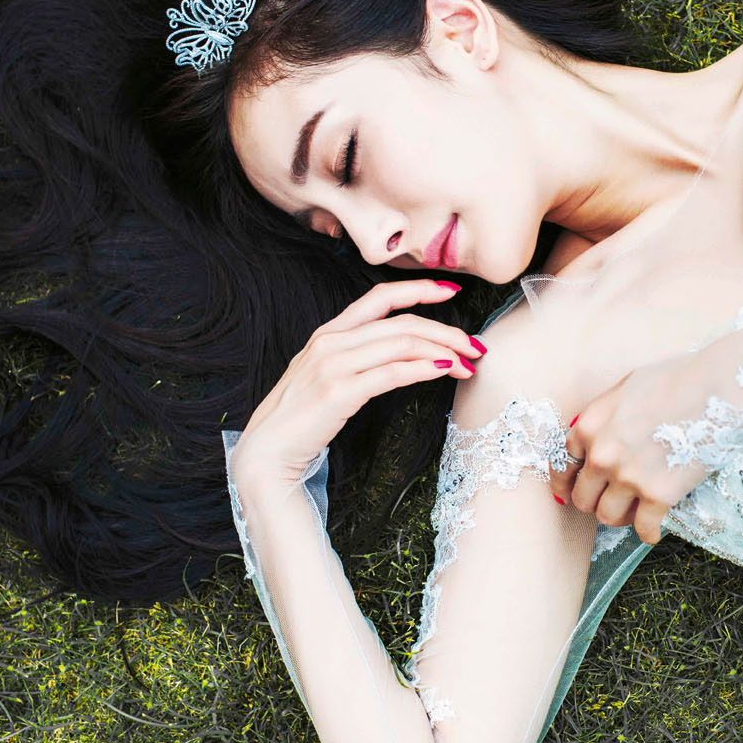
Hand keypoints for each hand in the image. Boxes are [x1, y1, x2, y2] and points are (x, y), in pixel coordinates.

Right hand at [229, 279, 484, 487]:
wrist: (267, 453)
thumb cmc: (301, 418)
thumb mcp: (326, 376)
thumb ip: (356, 357)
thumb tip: (403, 353)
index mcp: (328, 333)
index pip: (379, 296)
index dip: (418, 289)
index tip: (452, 291)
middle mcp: (330, 341)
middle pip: (402, 323)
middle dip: (446, 331)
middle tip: (475, 345)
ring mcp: (332, 365)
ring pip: (402, 344)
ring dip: (444, 351)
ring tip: (468, 364)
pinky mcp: (338, 392)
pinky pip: (391, 372)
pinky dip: (424, 369)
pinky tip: (445, 370)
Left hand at [548, 350, 710, 544]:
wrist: (715, 389)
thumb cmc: (675, 380)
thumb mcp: (625, 388)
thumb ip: (605, 417)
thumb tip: (597, 439)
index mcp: (590, 426)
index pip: (563, 465)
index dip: (566, 483)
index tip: (571, 492)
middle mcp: (602, 455)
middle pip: (582, 497)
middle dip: (594, 501)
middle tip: (611, 500)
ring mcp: (628, 477)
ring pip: (607, 517)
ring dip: (619, 517)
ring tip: (634, 511)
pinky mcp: (658, 495)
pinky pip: (643, 529)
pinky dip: (648, 532)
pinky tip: (654, 528)